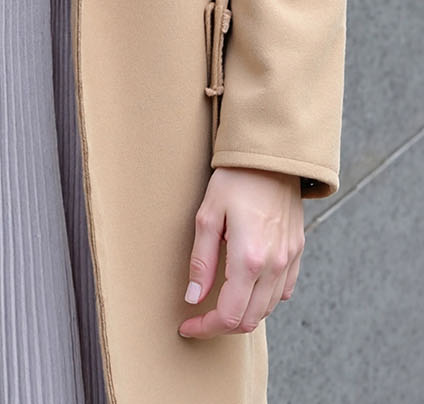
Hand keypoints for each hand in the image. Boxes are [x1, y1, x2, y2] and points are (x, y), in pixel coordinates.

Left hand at [179, 167, 303, 339]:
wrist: (272, 157)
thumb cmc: (235, 180)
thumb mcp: (207, 215)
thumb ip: (201, 260)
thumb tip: (194, 298)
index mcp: (249, 259)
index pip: (229, 315)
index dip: (206, 327)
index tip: (187, 325)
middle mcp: (274, 266)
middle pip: (249, 319)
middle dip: (222, 325)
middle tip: (200, 317)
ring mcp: (289, 261)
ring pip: (267, 309)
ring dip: (242, 313)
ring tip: (220, 301)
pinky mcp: (296, 252)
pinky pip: (282, 292)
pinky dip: (263, 299)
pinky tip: (246, 287)